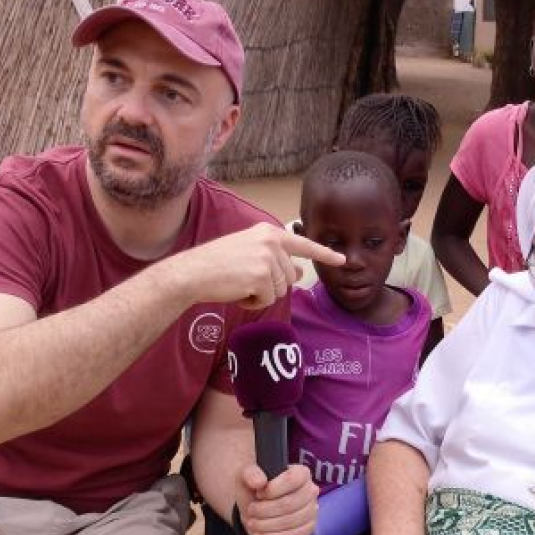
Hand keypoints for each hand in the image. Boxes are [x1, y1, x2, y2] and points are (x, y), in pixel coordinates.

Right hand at [167, 222, 344, 309]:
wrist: (192, 272)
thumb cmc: (216, 264)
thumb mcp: (250, 255)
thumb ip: (276, 261)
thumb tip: (300, 274)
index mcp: (268, 232)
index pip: (302, 244)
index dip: (323, 253)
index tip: (342, 260)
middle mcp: (271, 241)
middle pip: (289, 277)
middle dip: (270, 286)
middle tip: (243, 280)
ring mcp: (267, 258)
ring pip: (280, 290)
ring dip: (261, 295)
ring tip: (238, 284)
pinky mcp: (261, 276)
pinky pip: (268, 300)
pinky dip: (253, 302)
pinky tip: (236, 292)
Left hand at [236, 463, 318, 534]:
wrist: (259, 506)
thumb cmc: (256, 487)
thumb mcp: (248, 475)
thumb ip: (251, 473)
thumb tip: (259, 482)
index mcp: (301, 473)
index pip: (293, 479)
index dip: (273, 489)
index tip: (258, 494)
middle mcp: (310, 491)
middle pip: (289, 503)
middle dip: (265, 509)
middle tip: (251, 510)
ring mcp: (311, 511)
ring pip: (289, 521)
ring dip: (266, 524)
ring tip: (252, 522)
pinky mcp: (307, 528)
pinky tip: (260, 533)